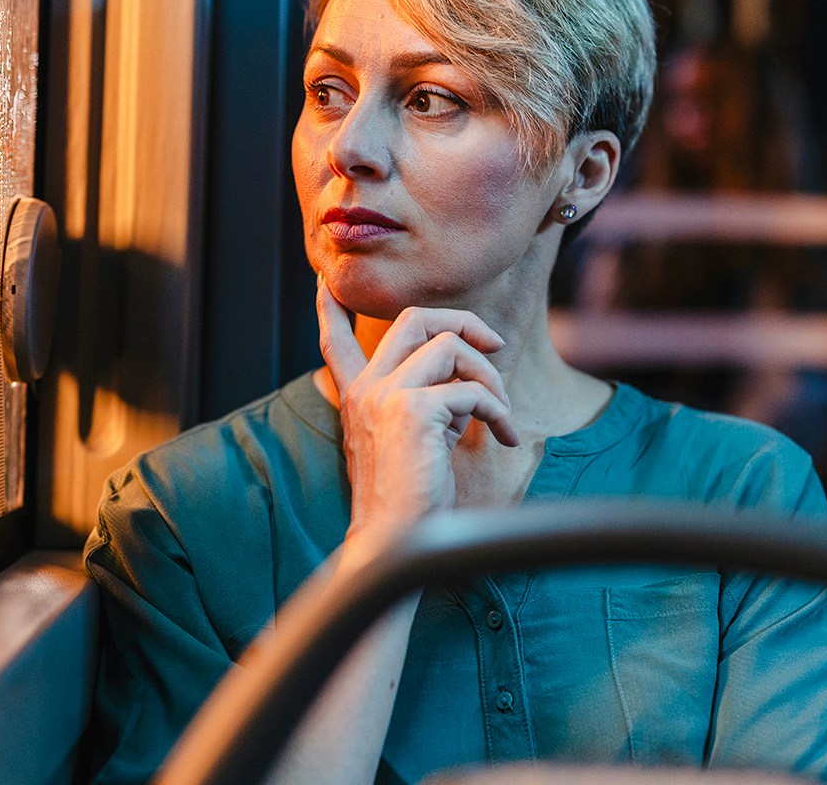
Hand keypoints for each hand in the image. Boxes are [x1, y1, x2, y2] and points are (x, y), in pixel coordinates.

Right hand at [316, 278, 519, 534]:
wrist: (393, 542)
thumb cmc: (409, 501)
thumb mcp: (408, 441)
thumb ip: (423, 405)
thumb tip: (463, 382)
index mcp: (357, 398)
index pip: (337, 342)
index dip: (331, 310)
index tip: (324, 284)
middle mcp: (367, 390)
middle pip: (412, 319)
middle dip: (463, 321)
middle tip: (494, 344)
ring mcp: (387, 396)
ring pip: (450, 345)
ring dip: (489, 376)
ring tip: (500, 413)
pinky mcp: (414, 412)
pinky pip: (471, 391)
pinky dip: (497, 410)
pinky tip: (502, 436)